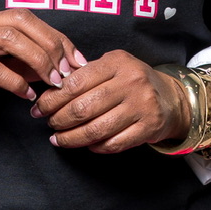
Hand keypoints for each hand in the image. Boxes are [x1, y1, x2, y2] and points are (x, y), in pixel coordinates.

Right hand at [0, 10, 82, 126]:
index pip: (29, 18)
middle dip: (51, 44)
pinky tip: (27, 96)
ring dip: (38, 60)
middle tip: (68, 71)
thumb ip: (17, 63)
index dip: (56, 36)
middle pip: (22, 21)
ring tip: (53, 82)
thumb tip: (53, 68)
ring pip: (9, 39)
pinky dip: (15, 83)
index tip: (77, 59)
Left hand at [34, 50, 189, 154]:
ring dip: (71, 138)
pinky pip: (113, 143)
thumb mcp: (112, 66)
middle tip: (49, 123)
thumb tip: (50, 91)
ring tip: (58, 139)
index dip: (52, 98)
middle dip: (58, 119)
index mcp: (117, 63)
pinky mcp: (148, 128)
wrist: (170, 98)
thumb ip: (86, 74)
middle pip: (82, 108)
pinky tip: (85, 145)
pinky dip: (94, 147)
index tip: (40, 107)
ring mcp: (141, 106)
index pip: (75, 82)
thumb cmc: (132, 81)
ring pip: (96, 129)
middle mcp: (131, 82)